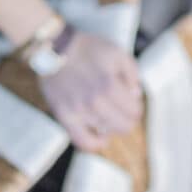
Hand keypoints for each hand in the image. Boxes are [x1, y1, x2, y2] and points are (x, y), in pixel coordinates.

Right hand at [37, 29, 143, 152]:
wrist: (55, 47)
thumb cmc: (87, 48)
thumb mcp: (116, 51)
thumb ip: (132, 73)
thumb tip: (136, 95)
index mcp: (110, 86)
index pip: (134, 111)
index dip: (136, 107)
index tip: (131, 101)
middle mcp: (96, 103)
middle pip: (123, 126)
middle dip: (128, 119)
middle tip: (123, 110)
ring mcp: (79, 112)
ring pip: (106, 132)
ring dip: (112, 125)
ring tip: (111, 116)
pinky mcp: (65, 117)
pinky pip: (82, 141)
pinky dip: (95, 143)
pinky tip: (101, 137)